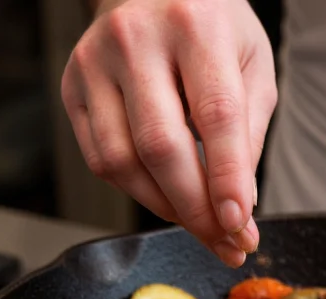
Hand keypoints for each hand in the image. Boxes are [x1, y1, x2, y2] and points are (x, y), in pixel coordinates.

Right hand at [62, 0, 276, 266]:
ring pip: (123, 161)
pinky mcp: (72, 87)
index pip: (215, 116)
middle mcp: (136, 40)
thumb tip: (238, 205)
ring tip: (203, 224)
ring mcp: (94, 62)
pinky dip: (138, 191)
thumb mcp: (253, 67)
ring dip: (167, 208)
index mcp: (196, 28)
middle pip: (161, 147)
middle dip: (197, 209)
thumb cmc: (214, 29)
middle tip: (227, 243)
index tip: (239, 226)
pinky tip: (168, 197)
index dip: (227, 179)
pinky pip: (100, 159)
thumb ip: (248, 133)